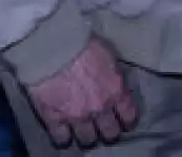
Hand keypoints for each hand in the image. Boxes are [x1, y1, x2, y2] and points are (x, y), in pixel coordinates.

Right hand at [24, 37, 138, 147]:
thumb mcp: (108, 55)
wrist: (53, 46)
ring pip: (87, 139)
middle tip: (104, 128)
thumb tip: (113, 82)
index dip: (127, 120)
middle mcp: (100, 108)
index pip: (128, 115)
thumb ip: (113, 74)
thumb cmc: (82, 42)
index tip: (124, 122)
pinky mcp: (54, 119)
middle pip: (110, 132)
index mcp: (116, 91)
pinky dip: (63, 138)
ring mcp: (77, 116)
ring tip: (84, 132)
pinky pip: (61, 138)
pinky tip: (64, 135)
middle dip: (109, 131)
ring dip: (87, 136)